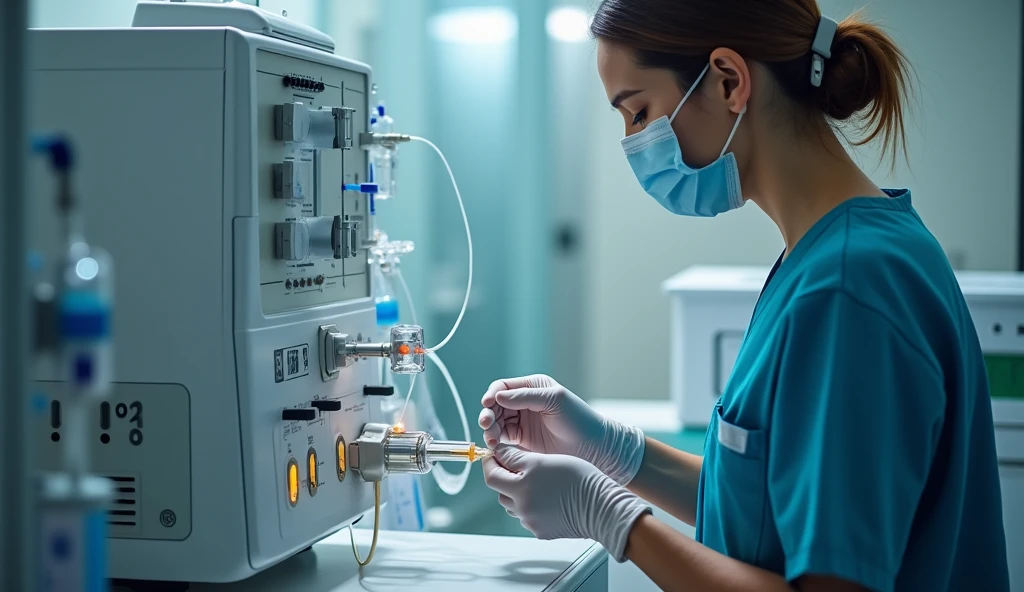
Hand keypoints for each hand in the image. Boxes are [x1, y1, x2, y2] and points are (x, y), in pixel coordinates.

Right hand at [478, 374, 645, 484]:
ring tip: (491, 440)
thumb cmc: (579, 420)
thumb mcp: (554, 400)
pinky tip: (495, 446)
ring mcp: (523, 422)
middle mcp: (525, 403)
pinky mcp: (523, 441)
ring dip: (490, 429)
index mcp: (533, 387)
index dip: (492, 395)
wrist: (594, 448)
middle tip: (487, 425)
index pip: (503, 387)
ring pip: (496, 422)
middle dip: (488, 414)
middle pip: (495, 406)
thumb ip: (526, 396)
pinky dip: (495, 441)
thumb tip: (497, 396)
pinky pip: (502, 438)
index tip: (487, 405)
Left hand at [482, 444, 650, 561]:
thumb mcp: (544, 460)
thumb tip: (499, 453)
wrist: (601, 507)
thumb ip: (516, 458)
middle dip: (504, 478)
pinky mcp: (542, 532)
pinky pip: (528, 516)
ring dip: (518, 493)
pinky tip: (547, 496)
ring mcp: (532, 522)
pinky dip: (531, 505)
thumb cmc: (578, 479)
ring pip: (514, 505)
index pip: (491, 476)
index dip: (490, 463)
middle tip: (515, 465)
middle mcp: (522, 508)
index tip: (494, 454)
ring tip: (536, 481)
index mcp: (520, 488)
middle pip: (501, 492)